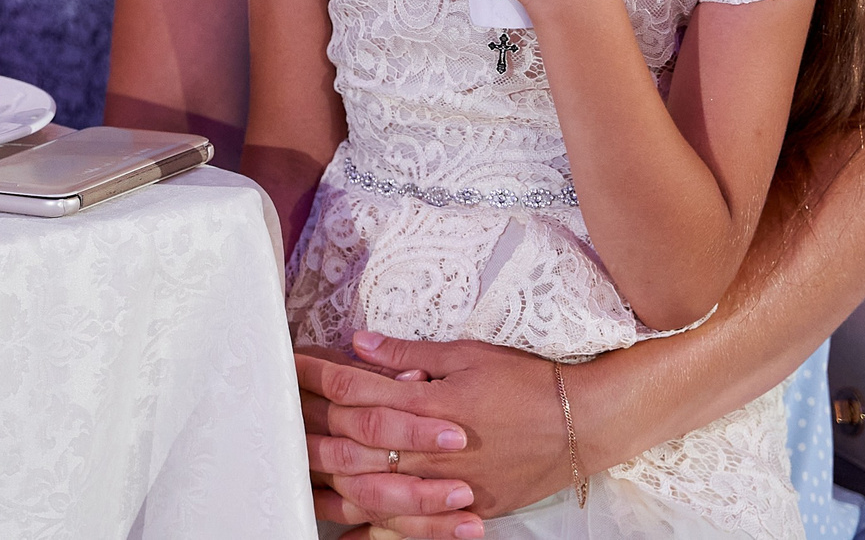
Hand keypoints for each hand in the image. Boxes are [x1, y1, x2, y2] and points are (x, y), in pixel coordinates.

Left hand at [309, 336, 578, 528]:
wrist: (584, 426)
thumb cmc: (527, 381)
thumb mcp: (468, 355)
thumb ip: (407, 353)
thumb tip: (358, 343)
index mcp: (429, 401)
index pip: (357, 389)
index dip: (318, 375)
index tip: (289, 364)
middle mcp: (430, 448)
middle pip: (354, 441)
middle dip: (312, 424)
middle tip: (280, 412)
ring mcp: (447, 484)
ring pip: (372, 487)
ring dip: (331, 475)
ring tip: (298, 465)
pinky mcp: (465, 508)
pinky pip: (407, 524)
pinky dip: (372, 524)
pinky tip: (345, 524)